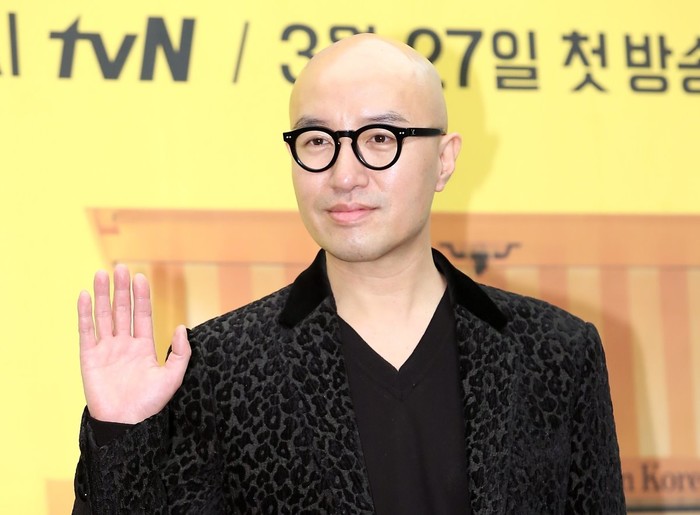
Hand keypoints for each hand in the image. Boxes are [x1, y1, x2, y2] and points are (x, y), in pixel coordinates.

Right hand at [77, 265, 191, 423]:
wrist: (126, 425)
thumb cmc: (150, 404)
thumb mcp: (173, 377)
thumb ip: (181, 353)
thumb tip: (181, 327)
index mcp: (144, 347)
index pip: (142, 315)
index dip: (141, 296)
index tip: (140, 277)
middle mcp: (124, 345)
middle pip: (122, 310)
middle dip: (121, 289)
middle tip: (120, 267)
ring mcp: (106, 350)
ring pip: (104, 316)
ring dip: (102, 295)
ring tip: (101, 274)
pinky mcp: (89, 358)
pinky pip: (86, 332)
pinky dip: (84, 314)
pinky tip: (83, 296)